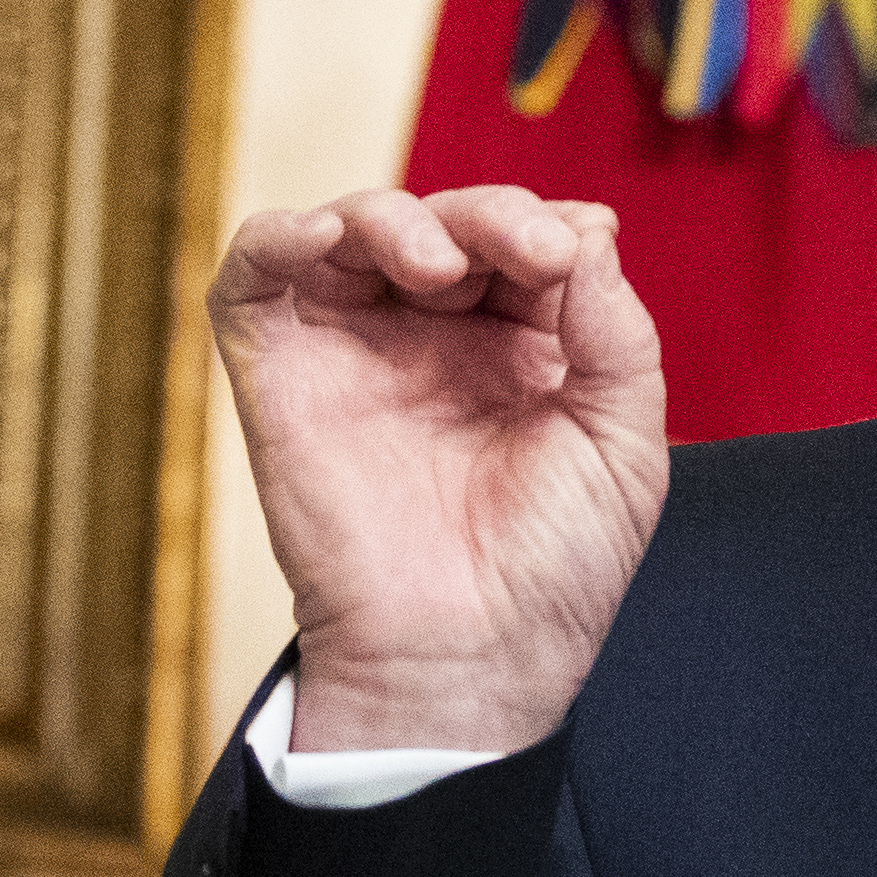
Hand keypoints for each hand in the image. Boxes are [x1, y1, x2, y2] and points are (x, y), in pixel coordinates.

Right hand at [210, 186, 667, 754]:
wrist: (468, 660)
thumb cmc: (551, 573)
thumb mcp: (624, 444)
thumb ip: (616, 332)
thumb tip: (589, 229)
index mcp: (518, 347)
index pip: (524, 239)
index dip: (546, 225)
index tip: (570, 256)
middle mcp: (434, 337)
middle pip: (446, 220)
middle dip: (488, 216)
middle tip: (526, 253)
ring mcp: (355, 349)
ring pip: (353, 228)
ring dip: (396, 218)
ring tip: (439, 266)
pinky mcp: (281, 373)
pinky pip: (253, 275)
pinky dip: (277, 234)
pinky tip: (323, 238)